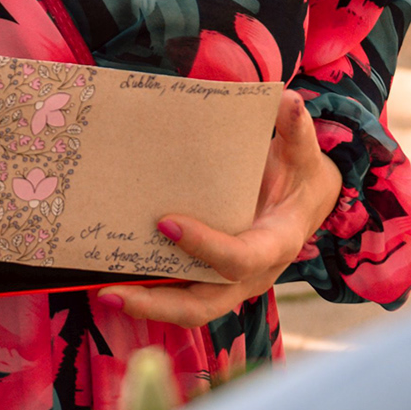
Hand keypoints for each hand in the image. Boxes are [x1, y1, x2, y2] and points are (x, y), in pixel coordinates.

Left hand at [98, 92, 334, 328]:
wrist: (306, 203)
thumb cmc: (299, 176)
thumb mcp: (301, 152)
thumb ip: (295, 129)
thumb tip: (288, 100)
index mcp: (275, 245)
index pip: (239, 258)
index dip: (205, 246)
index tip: (166, 222)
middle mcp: (252, 275)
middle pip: (205, 305)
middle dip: (158, 304)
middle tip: (111, 292)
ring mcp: (231, 284)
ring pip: (189, 309)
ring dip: (147, 305)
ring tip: (105, 294)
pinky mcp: (213, 281)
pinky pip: (181, 294)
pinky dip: (150, 292)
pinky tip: (114, 280)